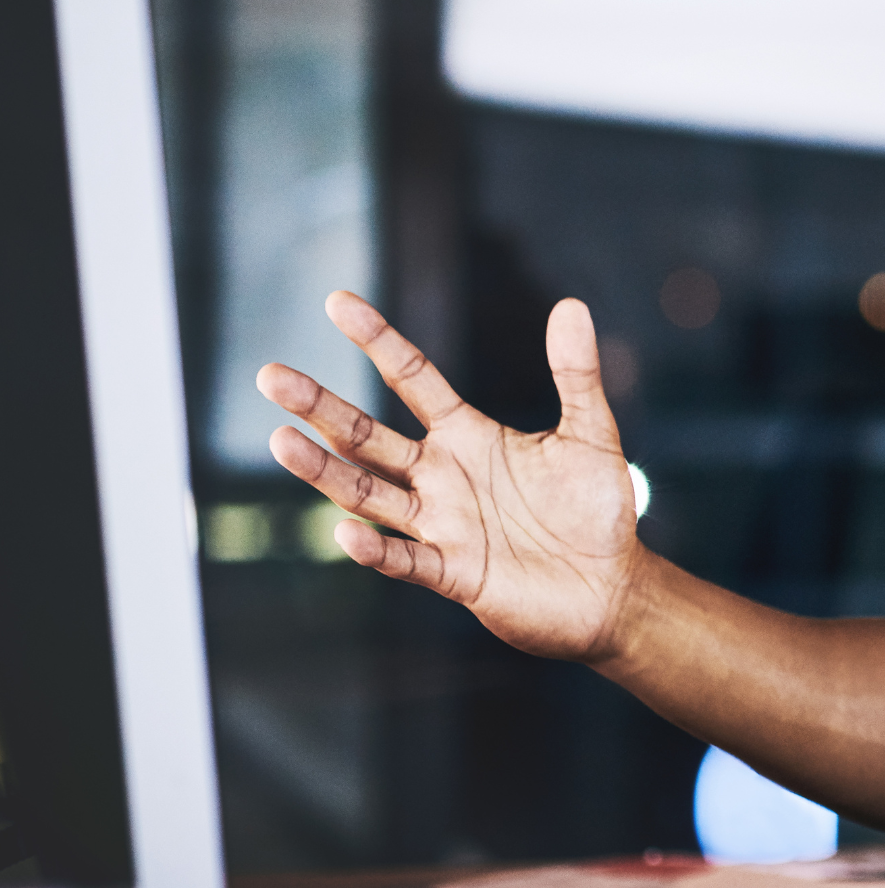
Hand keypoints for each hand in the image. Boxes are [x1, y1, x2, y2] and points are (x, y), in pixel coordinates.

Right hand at [257, 291, 642, 662]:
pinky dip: (376, 550)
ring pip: (368, 494)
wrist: (612, 586)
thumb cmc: (598, 510)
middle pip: (367, 436)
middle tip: (270, 375)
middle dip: (320, 406)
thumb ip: (576, 373)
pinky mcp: (455, 573)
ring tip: (278, 440)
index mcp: (468, 437)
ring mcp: (442, 526)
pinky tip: (345, 532)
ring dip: (324, 471)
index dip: (378, 340)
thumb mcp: (590, 433)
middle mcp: (442, 477)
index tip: (338, 300)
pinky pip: (406, 560)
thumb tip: (571, 304)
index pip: (413, 379)